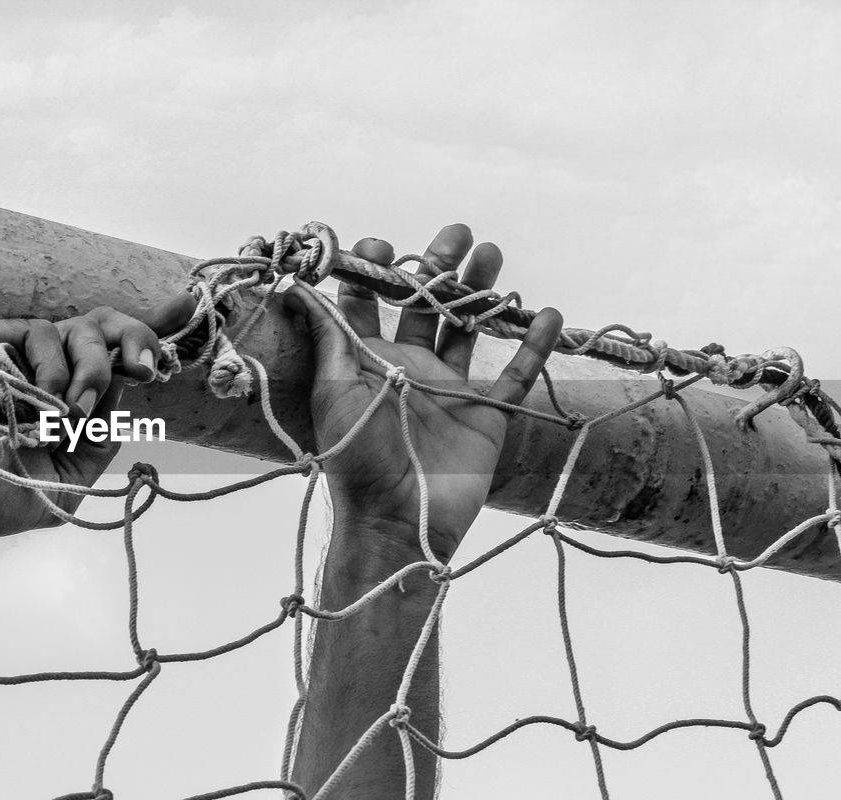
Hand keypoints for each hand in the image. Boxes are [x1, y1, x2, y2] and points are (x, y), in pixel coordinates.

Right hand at [0, 307, 161, 541]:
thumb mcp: (63, 488)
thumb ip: (99, 443)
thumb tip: (125, 392)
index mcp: (67, 406)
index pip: (116, 359)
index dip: (149, 334)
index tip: (186, 310)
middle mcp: (48, 374)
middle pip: (107, 330)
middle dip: (134, 343)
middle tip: (143, 368)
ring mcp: (18, 355)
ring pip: (81, 331)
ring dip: (88, 372)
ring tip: (67, 412)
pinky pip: (40, 333)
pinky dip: (50, 367)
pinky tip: (38, 399)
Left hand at [284, 224, 562, 561]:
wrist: (398, 519)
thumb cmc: (356, 457)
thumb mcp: (335, 390)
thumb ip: (327, 337)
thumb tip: (299, 287)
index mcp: (368, 360)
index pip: (369, 302)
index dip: (375, 271)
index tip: (383, 246)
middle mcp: (408, 367)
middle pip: (425, 305)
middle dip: (439, 266)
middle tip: (456, 233)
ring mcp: (449, 389)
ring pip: (469, 328)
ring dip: (482, 291)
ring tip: (491, 254)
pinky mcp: (486, 414)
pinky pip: (517, 375)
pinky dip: (534, 346)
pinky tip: (546, 314)